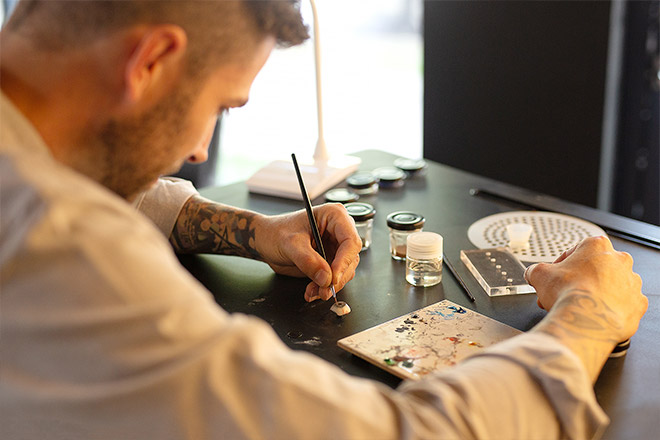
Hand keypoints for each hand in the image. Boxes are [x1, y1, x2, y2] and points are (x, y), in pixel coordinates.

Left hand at [254, 203, 361, 301]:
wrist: (265, 241)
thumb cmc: (275, 232)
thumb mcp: (290, 244)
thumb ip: (308, 261)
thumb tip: (326, 278)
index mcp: (334, 216)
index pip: (350, 241)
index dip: (344, 261)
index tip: (333, 277)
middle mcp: (338, 231)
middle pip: (350, 258)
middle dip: (337, 277)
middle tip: (323, 290)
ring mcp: (335, 247)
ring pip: (344, 271)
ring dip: (330, 285)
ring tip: (313, 291)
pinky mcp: (330, 260)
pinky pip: (335, 278)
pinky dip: (324, 287)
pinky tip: (312, 291)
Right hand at [525, 236, 647, 380]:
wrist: (585, 320)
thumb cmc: (568, 293)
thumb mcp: (539, 275)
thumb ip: (536, 270)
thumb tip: (532, 273)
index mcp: (598, 245)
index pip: (576, 250)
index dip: (561, 265)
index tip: (555, 276)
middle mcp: (620, 260)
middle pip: (594, 268)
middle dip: (578, 280)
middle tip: (563, 292)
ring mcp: (632, 282)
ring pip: (610, 285)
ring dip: (594, 293)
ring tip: (577, 306)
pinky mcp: (638, 303)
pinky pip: (623, 304)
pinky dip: (609, 308)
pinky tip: (594, 313)